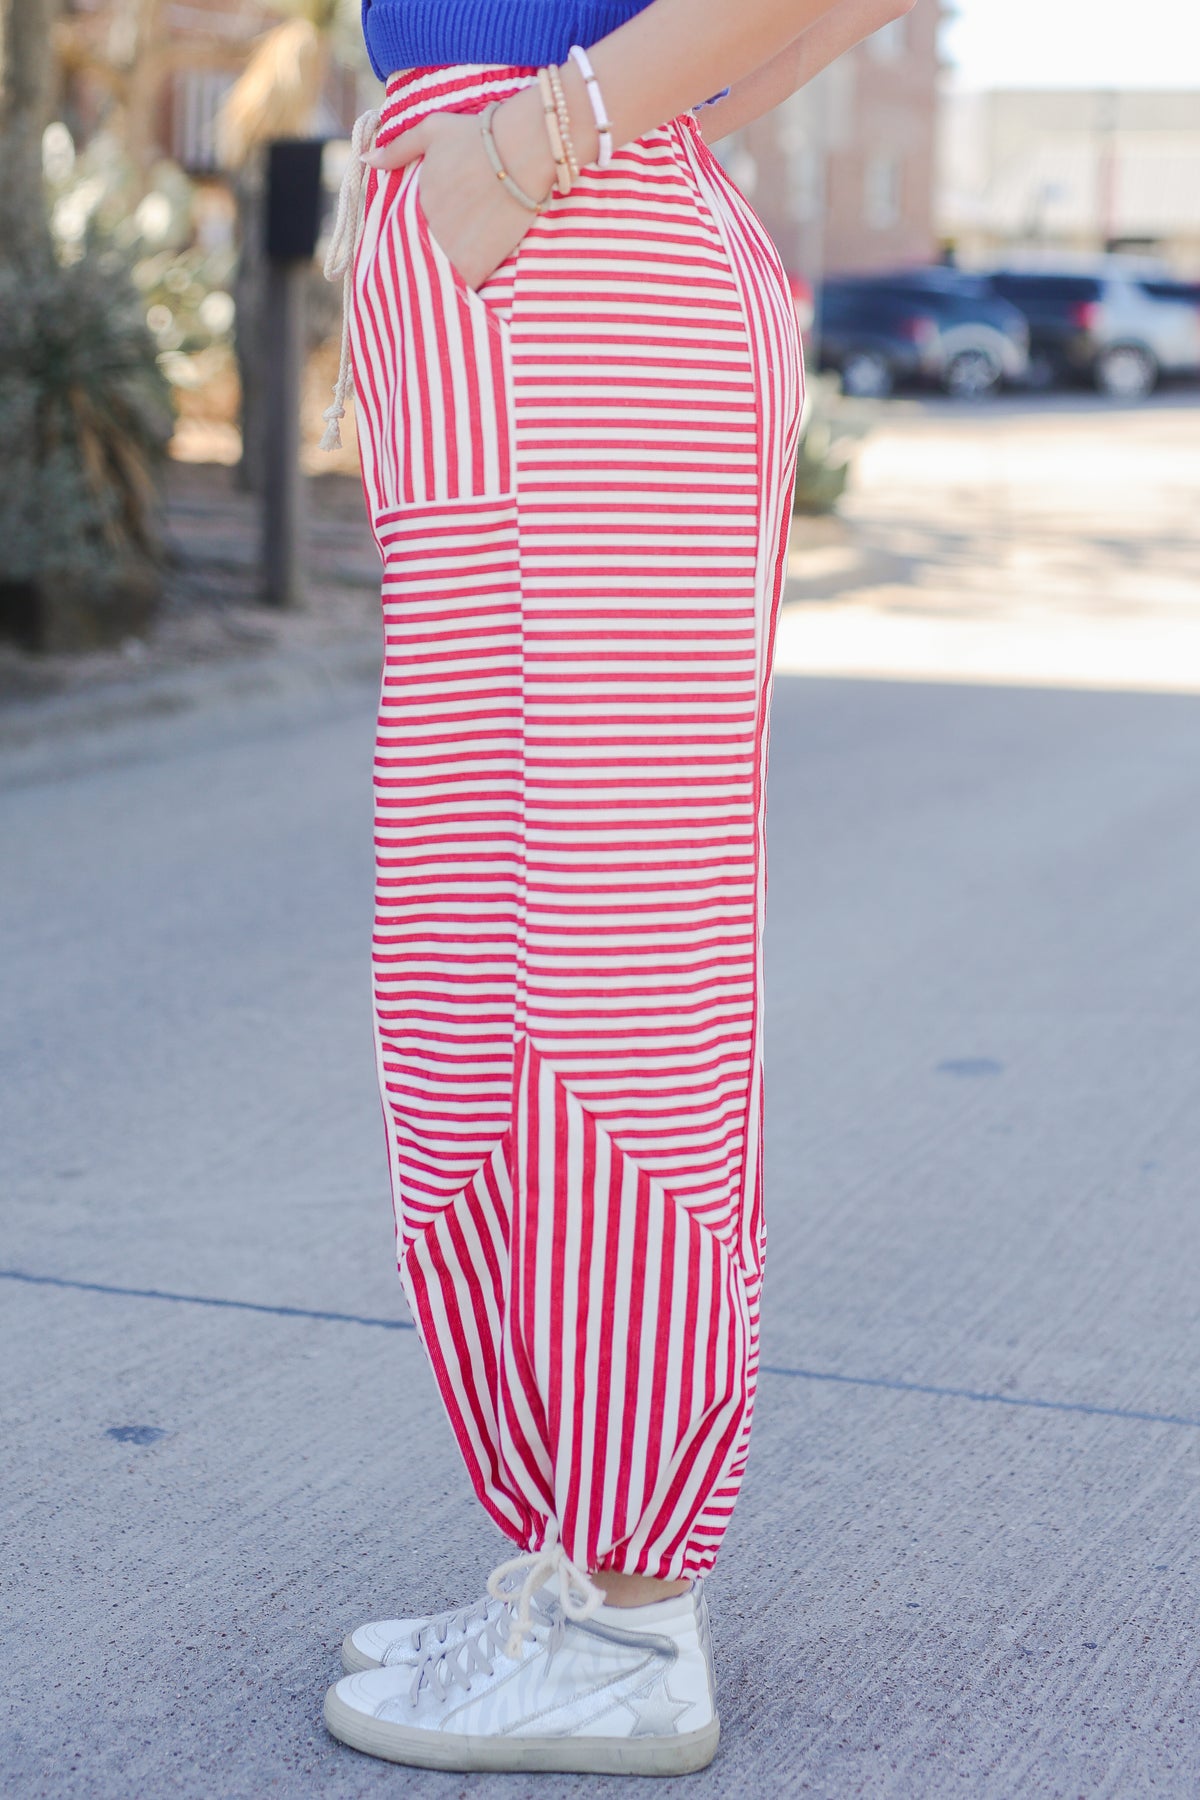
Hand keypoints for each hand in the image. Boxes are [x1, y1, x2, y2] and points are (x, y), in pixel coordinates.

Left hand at [363, 107, 549, 291]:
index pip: (397, 236)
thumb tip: (366, 159)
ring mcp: (455, 252)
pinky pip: (464, 288)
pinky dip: (461, 290)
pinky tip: (463, 289)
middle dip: (419, 267)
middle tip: (422, 276)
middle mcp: (430, 233)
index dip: (401, 245)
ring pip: (438, 280)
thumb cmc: (477, 137)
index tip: (407, 251)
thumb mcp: (432, 130)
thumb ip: (398, 149)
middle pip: (417, 262)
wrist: (524, 151)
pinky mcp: (481, 265)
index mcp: (414, 205)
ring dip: (439, 282)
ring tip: (441, 289)